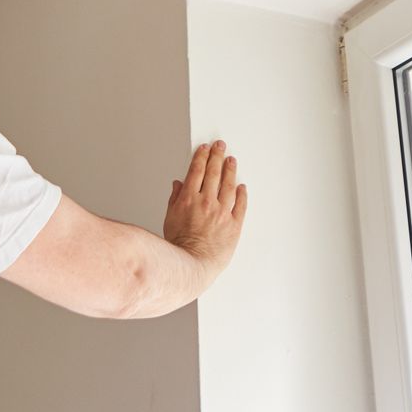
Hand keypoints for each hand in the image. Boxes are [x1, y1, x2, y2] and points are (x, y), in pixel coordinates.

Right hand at [163, 139, 246, 274]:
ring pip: (229, 185)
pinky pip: (241, 205)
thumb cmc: (178, 246)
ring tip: (232, 160)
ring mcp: (222, 213)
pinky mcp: (234, 225)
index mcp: (189, 199)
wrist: (191, 265)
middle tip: (220, 146)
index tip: (205, 148)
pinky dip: (242, 194)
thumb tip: (178, 184)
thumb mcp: (170, 218)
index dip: (201, 157)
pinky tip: (242, 187)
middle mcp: (207, 202)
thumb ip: (175, 199)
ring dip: (230, 170)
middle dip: (217, 156)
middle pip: (214, 173)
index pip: (197, 171)